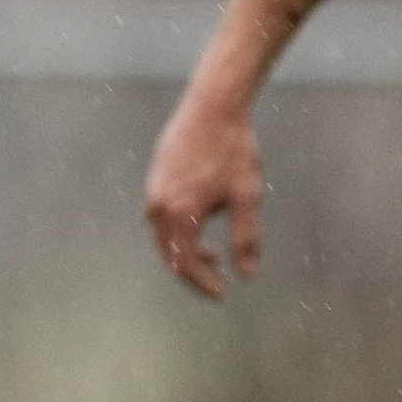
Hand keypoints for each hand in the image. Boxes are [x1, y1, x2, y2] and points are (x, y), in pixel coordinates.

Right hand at [143, 96, 261, 298]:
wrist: (211, 107)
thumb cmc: (232, 150)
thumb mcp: (247, 197)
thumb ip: (246, 240)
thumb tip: (247, 276)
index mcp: (180, 212)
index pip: (185, 263)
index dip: (203, 284)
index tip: (223, 293)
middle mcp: (158, 204)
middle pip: (168, 254)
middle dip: (192, 273)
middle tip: (217, 283)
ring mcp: (153, 189)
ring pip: (162, 236)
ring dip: (185, 252)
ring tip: (214, 253)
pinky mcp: (155, 178)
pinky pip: (159, 217)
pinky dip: (178, 232)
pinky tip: (201, 223)